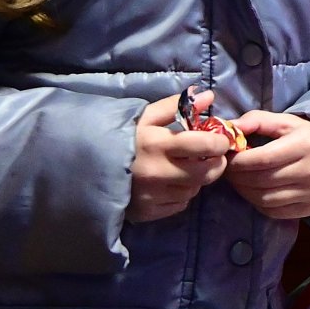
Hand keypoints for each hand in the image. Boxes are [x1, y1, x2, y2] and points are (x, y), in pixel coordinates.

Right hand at [129, 91, 230, 222]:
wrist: (89, 169)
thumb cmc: (123, 138)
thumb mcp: (146, 117)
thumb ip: (178, 106)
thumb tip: (209, 97)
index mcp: (158, 144)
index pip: (205, 145)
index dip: (220, 142)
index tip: (219, 140)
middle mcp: (158, 173)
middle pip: (207, 173)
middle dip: (215, 163)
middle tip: (210, 156)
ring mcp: (153, 195)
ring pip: (194, 189)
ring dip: (196, 178)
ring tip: (184, 168)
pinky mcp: (148, 212)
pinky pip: (180, 204)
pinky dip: (181, 193)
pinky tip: (170, 183)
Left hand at [224, 113, 309, 219]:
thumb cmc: (307, 137)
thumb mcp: (286, 122)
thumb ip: (256, 121)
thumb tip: (230, 128)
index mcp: (305, 145)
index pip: (263, 159)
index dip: (238, 161)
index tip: (227, 158)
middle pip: (261, 181)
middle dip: (237, 176)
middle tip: (228, 170)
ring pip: (265, 199)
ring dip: (244, 191)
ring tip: (239, 180)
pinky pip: (274, 212)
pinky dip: (257, 203)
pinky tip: (254, 191)